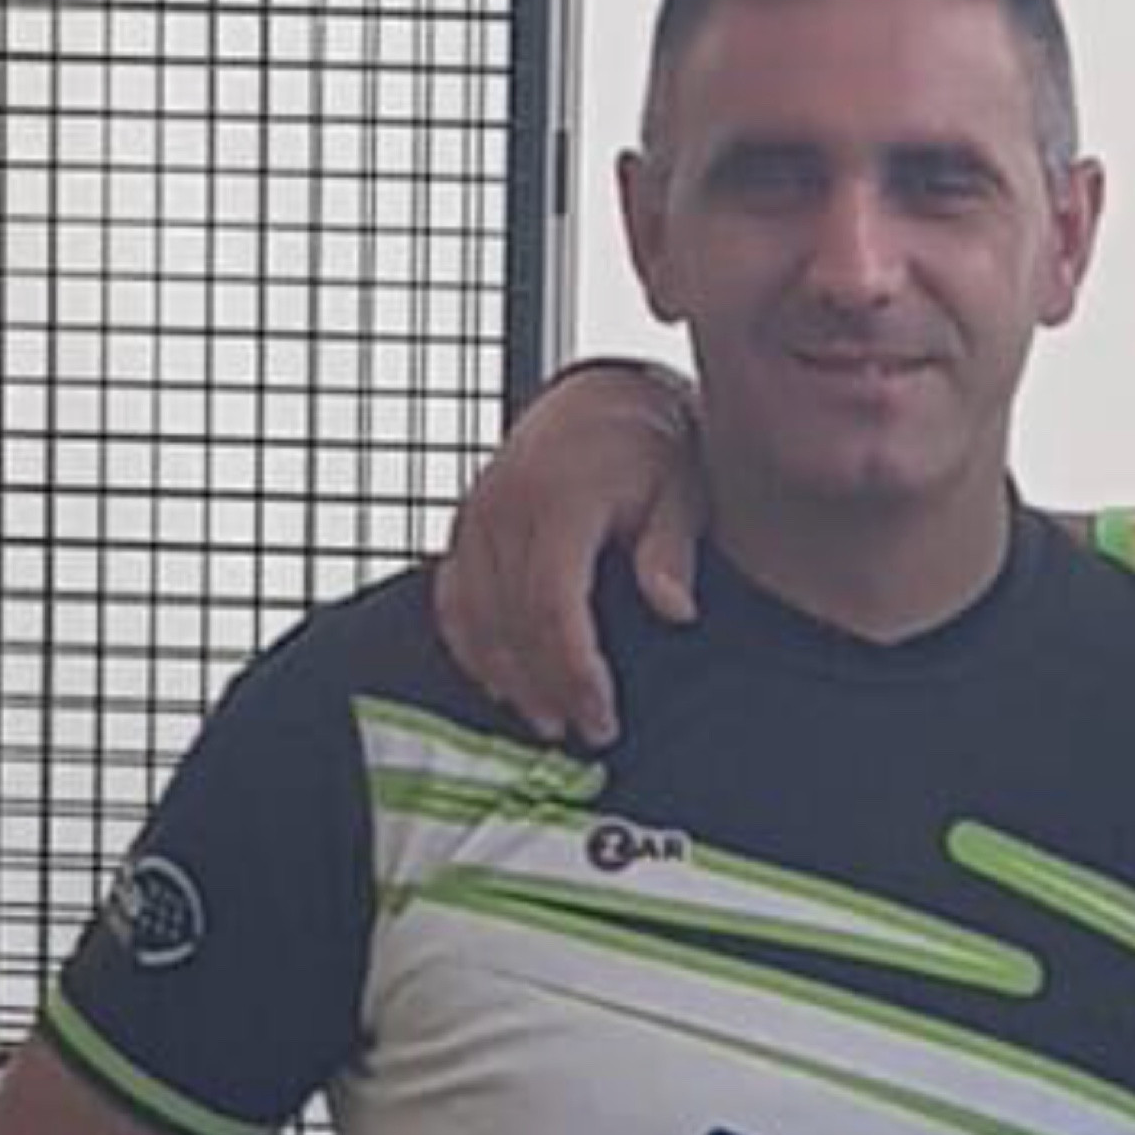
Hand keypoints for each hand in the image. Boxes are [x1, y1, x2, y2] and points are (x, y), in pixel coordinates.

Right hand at [434, 360, 705, 747]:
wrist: (600, 403)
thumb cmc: (647, 450)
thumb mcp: (680, 491)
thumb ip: (671, 550)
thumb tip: (675, 609)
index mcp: (558, 497)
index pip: (554, 603)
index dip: (575, 670)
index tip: (603, 714)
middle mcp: (504, 507)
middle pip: (514, 622)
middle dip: (551, 687)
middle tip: (589, 731)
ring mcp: (474, 519)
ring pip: (477, 620)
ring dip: (511, 680)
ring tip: (551, 720)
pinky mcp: (462, 531)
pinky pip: (453, 603)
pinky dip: (474, 649)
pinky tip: (504, 684)